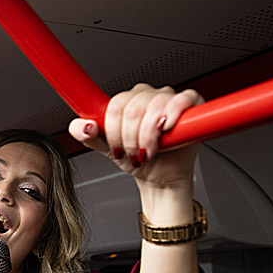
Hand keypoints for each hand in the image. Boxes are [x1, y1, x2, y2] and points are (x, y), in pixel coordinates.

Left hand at [68, 83, 203, 189]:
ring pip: (154, 106)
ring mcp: (168, 98)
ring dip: (149, 135)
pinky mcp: (190, 104)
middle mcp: (147, 96)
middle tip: (133, 154)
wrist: (160, 177)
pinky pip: (181, 99)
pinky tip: (166, 130)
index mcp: (127, 102)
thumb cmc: (138, 159)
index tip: (117, 148)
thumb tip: (81, 126)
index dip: (114, 130)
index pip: (115, 104)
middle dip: (130, 138)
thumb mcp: (108, 150)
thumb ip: (90, 137)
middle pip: (133, 107)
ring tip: (148, 151)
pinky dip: (172, 115)